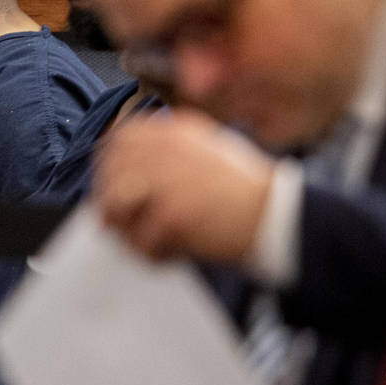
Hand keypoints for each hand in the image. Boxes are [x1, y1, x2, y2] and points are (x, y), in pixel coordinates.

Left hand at [92, 109, 274, 260]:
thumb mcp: (205, 149)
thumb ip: (165, 153)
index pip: (118, 141)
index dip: (110, 169)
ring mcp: (165, 180)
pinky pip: (139, 241)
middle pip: (110, 176)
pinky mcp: (170, 214)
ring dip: (128, 231)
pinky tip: (174, 254)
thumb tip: (120, 178)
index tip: (114, 190)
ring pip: (115, 209)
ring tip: (152, 243)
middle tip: (129, 227)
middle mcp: (164, 148)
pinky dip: (153, 255)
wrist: (275, 215)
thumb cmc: (243, 189)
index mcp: (173, 130)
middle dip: (113, 205)